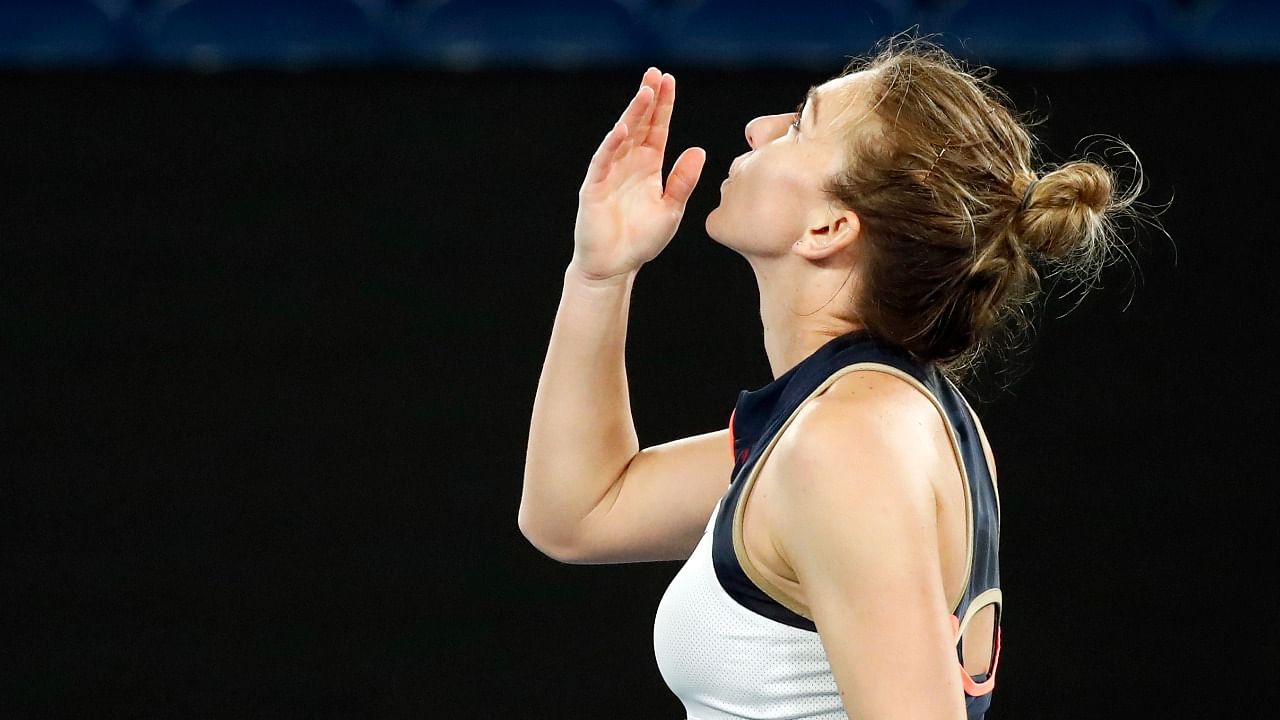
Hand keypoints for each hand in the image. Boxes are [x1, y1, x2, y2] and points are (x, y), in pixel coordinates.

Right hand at [571, 67, 705, 282]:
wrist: (615, 266)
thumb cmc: (642, 240)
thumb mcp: (671, 209)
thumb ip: (683, 181)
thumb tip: (699, 150)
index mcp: (648, 166)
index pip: (657, 128)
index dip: (663, 105)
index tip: (670, 80)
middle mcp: (628, 163)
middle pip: (638, 124)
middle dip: (647, 99)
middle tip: (655, 73)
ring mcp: (610, 173)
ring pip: (622, 136)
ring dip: (632, 114)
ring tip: (644, 92)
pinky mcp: (594, 187)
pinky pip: (603, 161)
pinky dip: (611, 144)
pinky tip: (622, 128)